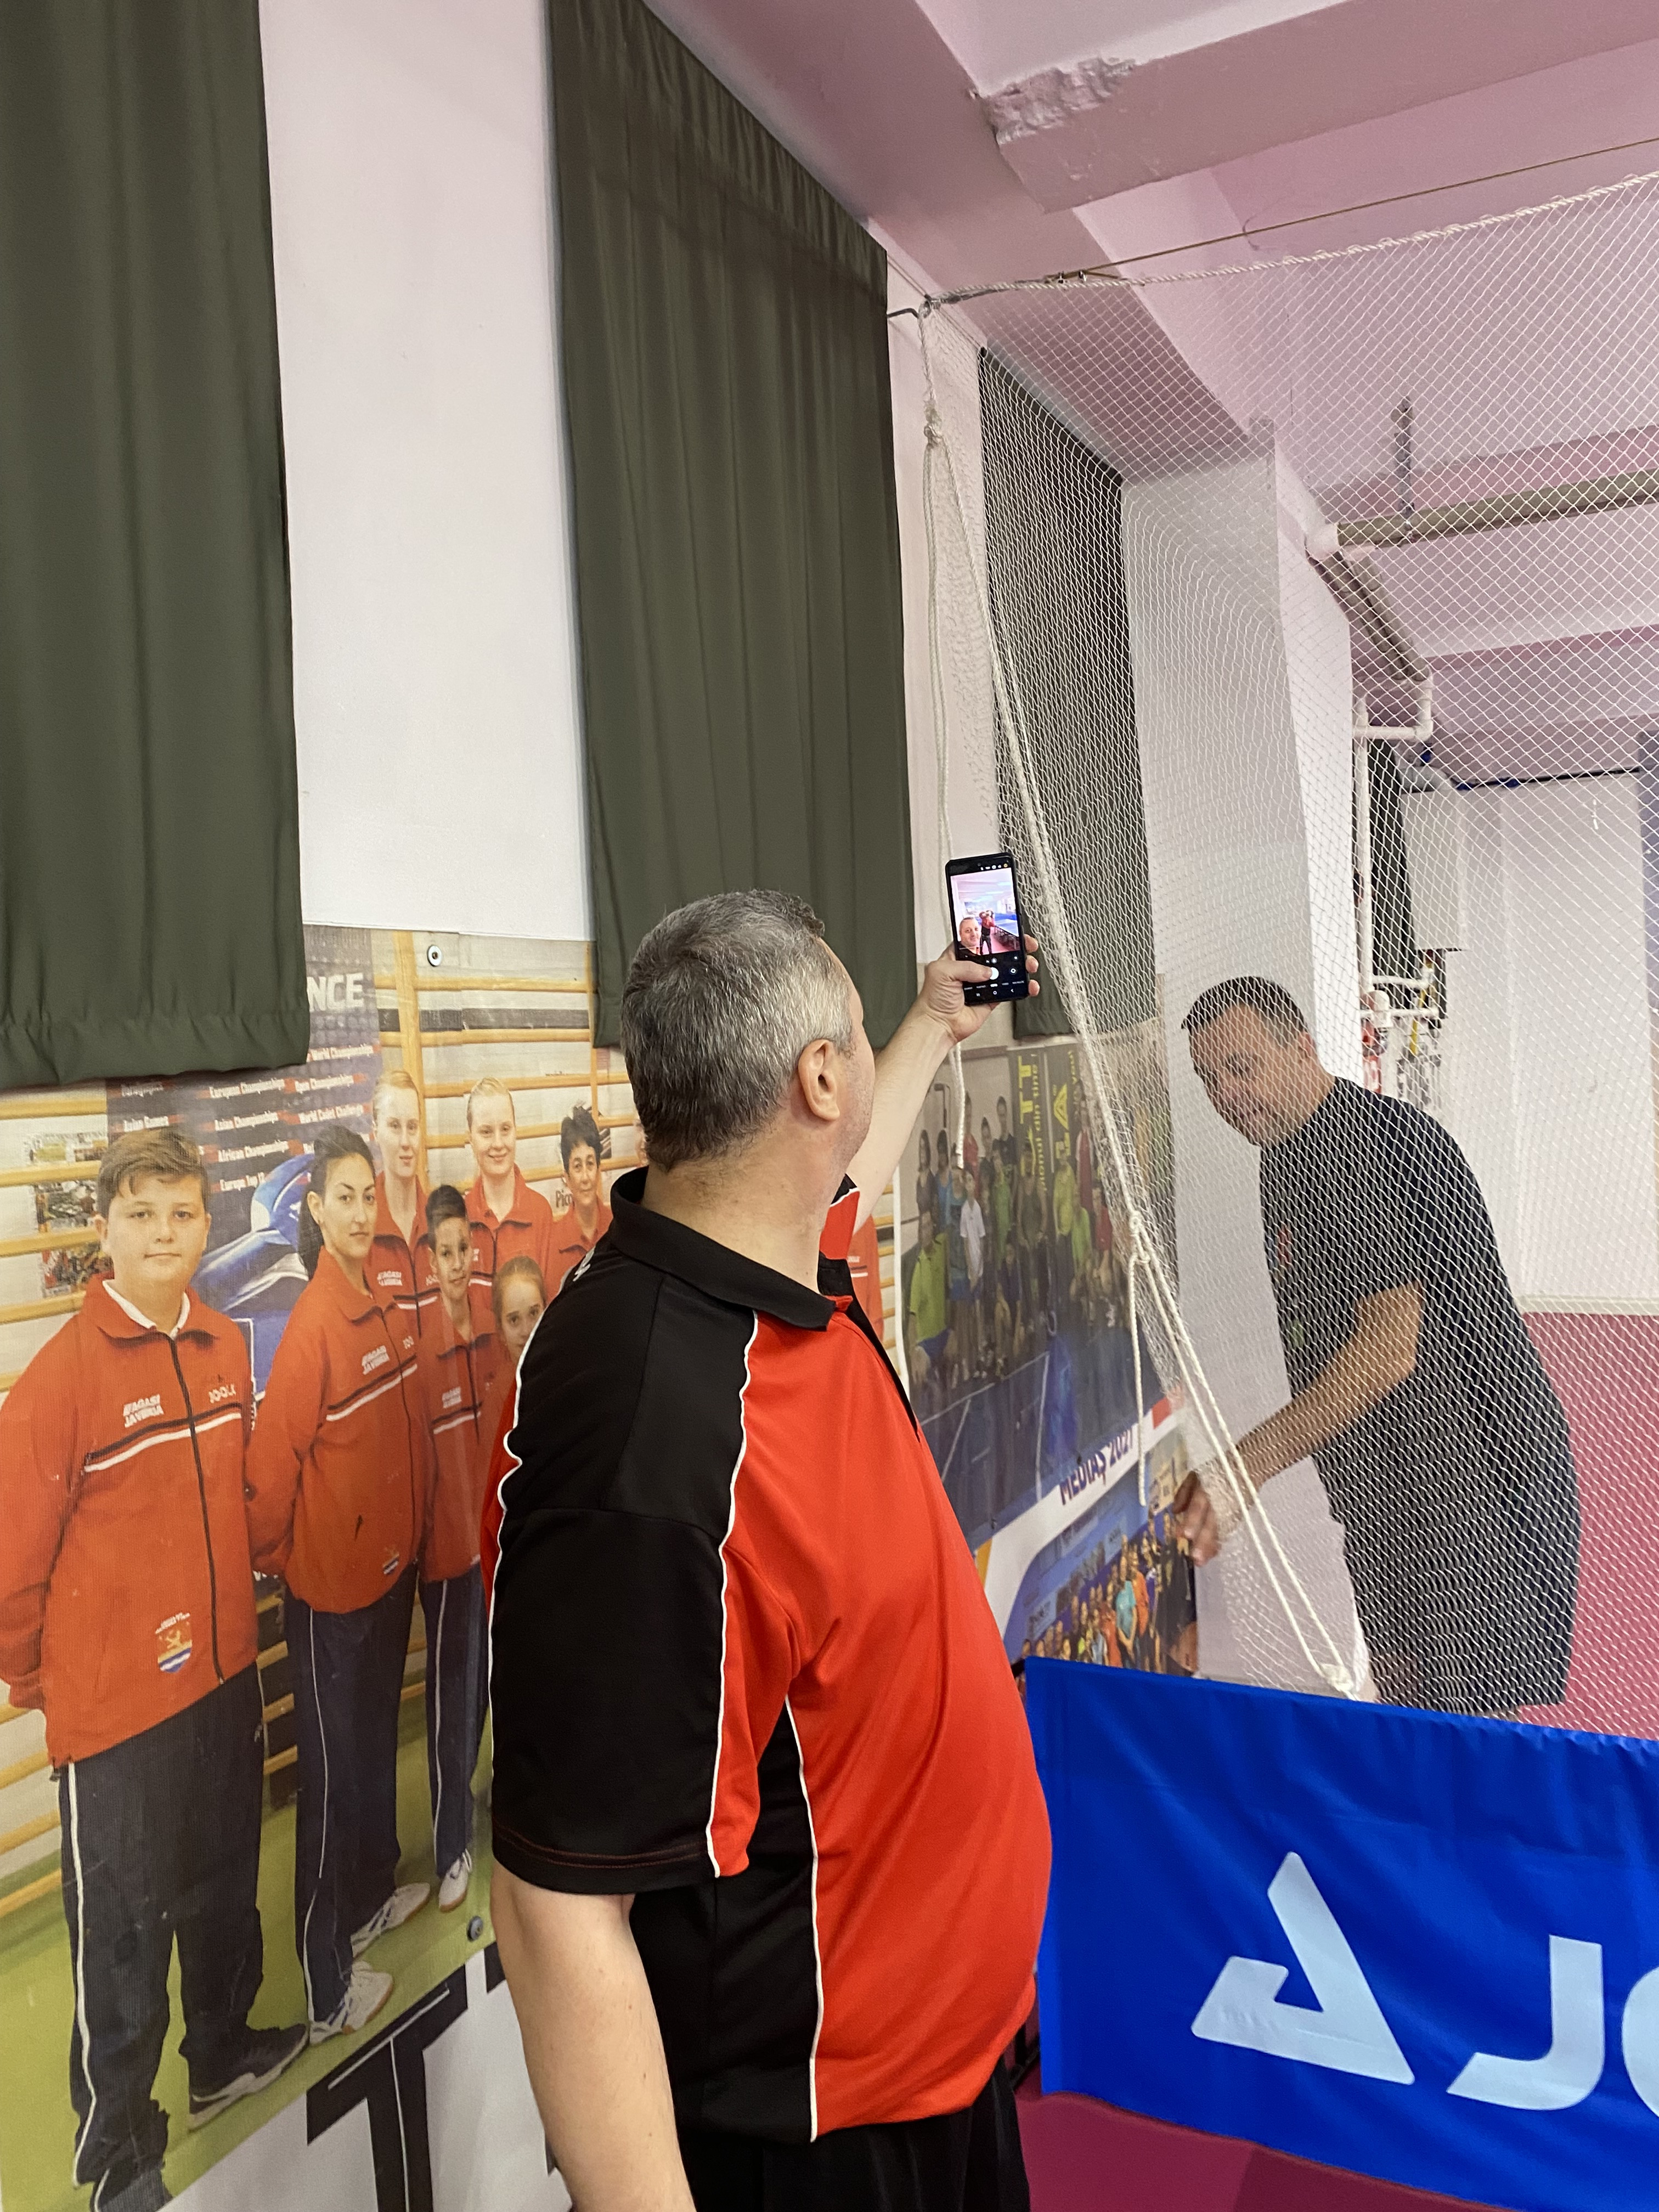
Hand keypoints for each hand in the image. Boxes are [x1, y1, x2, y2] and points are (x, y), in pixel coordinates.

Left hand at [921, 937, 1040, 1046]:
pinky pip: (1010, 990)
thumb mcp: (942, 971)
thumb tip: (987, 971)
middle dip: (1015, 948)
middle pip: (998, 953)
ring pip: (1007, 970)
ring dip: (1021, 966)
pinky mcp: (992, 998)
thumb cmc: (932, 999)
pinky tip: (1028, 985)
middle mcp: (972, 968)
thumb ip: (966, 966)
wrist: (939, 1025)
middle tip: (1026, 946)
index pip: (979, 939)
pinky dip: (1022, 987)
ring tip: (1029, 965)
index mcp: (958, 956)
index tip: (1008, 931)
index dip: (993, 934)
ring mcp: (983, 983)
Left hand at [1173, 1460, 1252, 1563]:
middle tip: (1195, 1558)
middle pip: (1212, 1521)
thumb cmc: (1216, 1471)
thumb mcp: (1197, 1475)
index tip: (1184, 1535)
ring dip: (1212, 1546)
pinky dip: (1220, 1542)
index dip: (1193, 1519)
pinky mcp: (1239, 1515)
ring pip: (1222, 1530)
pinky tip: (1212, 1554)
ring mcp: (1232, 1509)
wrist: (1247, 1468)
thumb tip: (1175, 1511)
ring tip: (1202, 1561)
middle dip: (1204, 1540)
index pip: (1200, 1504)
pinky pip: (1228, 1531)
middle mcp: (1221, 1500)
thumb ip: (1185, 1491)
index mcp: (1209, 1487)